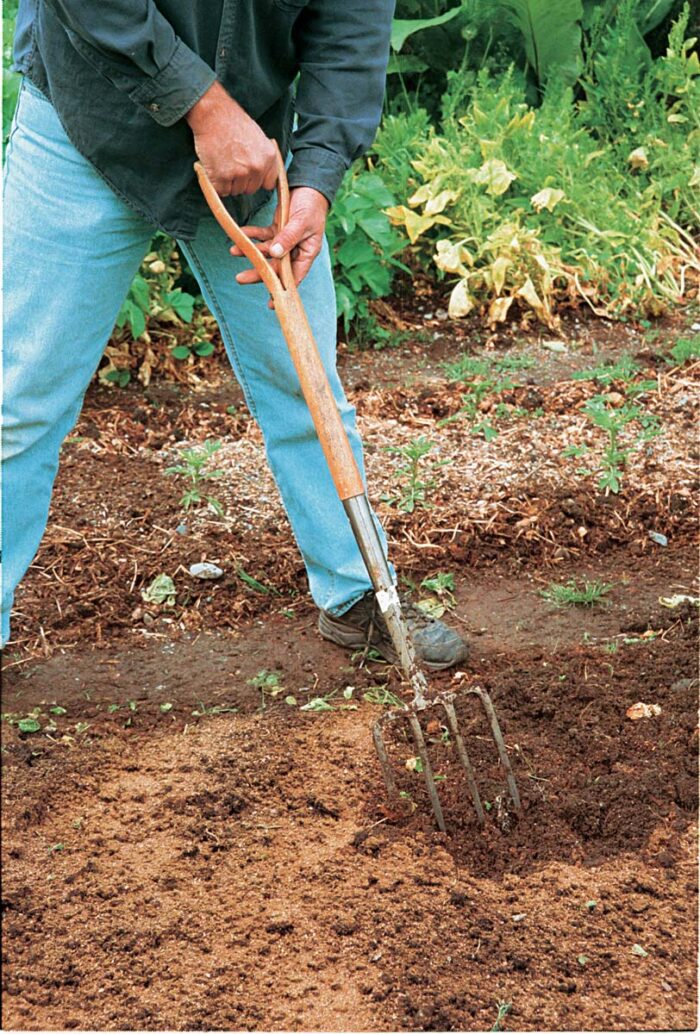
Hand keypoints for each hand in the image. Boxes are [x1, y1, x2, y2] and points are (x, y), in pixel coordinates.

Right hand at [186, 81, 276, 195]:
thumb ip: (262, 157)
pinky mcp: (222, 177)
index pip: (268, 184)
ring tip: (222, 163)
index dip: (256, 180)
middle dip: (241, 181)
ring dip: (227, 182)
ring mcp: (240, 173)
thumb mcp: (258, 138)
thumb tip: (262, 174)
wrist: (213, 113)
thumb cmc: (233, 122)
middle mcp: (257, 167)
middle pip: (250, 189)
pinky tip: (215, 168)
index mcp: (269, 157)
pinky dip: (216, 183)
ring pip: (235, 191)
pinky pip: (221, 191)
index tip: (249, 174)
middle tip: (230, 164)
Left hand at [231, 187, 329, 292]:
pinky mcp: (278, 231)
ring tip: (233, 250)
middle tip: (240, 278)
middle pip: (276, 267)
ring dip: (251, 252)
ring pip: (266, 253)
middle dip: (259, 273)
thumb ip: (288, 238)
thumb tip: (275, 254)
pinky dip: (252, 236)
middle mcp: (296, 251)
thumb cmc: (312, 205)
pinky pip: (263, 237)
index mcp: (307, 253)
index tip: (271, 302)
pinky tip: (240, 234)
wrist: (310, 185)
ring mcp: (286, 242)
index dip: (282, 290)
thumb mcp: (301, 222)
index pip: (294, 277)